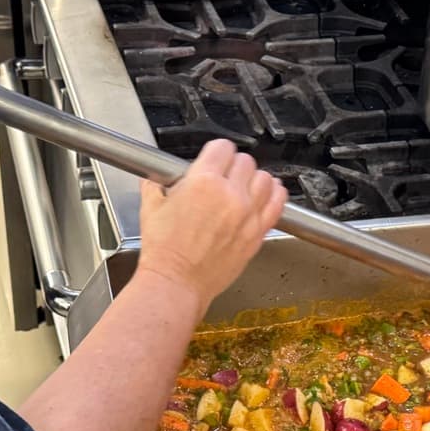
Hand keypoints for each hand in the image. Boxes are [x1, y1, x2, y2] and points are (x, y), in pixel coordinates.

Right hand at [137, 140, 285, 308]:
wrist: (176, 283)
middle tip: (225, 176)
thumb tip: (156, 180)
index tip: (215, 157)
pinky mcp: (257, 233)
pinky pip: (278, 204)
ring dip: (255, 179)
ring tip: (246, 185)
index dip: (217, 151)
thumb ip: (156, 187)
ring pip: (265, 179)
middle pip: (245, 162)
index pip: (223, 148)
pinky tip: (269, 195)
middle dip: (233, 166)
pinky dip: (275, 195)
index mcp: (204, 181)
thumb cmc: (164, 251)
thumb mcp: (151, 209)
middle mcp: (230, 195)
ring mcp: (248, 215)